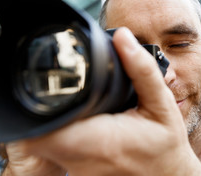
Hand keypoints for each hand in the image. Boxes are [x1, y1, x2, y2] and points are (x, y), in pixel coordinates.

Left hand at [3, 27, 200, 175]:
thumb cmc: (165, 145)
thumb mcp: (162, 104)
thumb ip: (141, 69)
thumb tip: (123, 37)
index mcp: (103, 141)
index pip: (47, 131)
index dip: (36, 109)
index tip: (42, 89)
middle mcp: (84, 160)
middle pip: (37, 135)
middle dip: (38, 109)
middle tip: (51, 88)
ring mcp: (79, 171)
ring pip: (42, 145)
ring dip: (46, 121)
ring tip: (63, 102)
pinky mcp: (79, 174)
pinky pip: (54, 151)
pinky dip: (56, 134)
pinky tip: (76, 120)